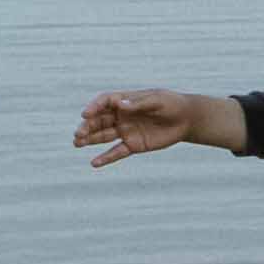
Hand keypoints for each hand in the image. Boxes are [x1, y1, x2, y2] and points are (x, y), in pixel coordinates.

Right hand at [77, 89, 224, 166]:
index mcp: (126, 101)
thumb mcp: (157, 101)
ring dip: (90, 139)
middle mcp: (122, 116)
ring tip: (77, 143)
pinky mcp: (133, 145)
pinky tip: (94, 163)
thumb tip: (119, 106)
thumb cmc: (172, 104)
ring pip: (104, 135)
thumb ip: (139, 104)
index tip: (86, 114)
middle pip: (100, 120)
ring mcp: (126, 130)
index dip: (94, 107)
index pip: (105, 101)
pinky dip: (106, 158)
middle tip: (78, 134)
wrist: (186, 120)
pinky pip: (117, 152)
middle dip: (88, 126)